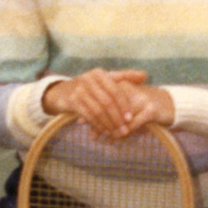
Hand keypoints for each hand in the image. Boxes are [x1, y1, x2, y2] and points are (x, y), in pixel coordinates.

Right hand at [43, 69, 171, 139]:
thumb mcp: (105, 79)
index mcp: (99, 73)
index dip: (124, 105)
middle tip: (125, 131)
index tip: (131, 118)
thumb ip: (125, 77)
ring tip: (116, 134)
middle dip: (117, 118)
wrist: (63, 92)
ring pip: (98, 111)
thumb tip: (145, 75)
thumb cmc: (90, 86)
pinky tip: (104, 132)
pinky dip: (97, 126)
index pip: (115, 90)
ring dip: (109, 125)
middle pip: (107, 102)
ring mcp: (79, 90)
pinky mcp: (72, 101)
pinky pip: (88, 116)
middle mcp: (88, 79)